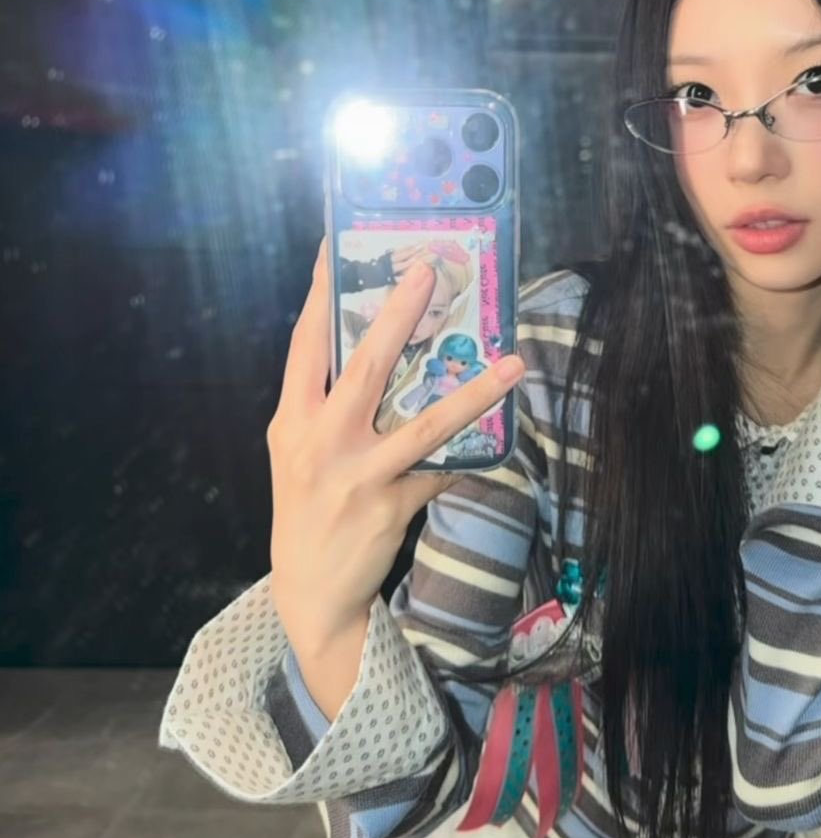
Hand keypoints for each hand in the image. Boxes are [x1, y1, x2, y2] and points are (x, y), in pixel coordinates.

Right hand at [266, 237, 524, 654]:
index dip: (321, 294)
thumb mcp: (298, 450)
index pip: (305, 345)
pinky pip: (442, 470)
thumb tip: (375, 347)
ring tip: (512, 362)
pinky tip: (500, 435)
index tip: (336, 247)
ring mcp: (358, 476)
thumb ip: (325, 403)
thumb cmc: (306, 505)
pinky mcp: (391, 507)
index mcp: (292, 420)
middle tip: (427, 271)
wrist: (310, 589)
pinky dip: (471, 455)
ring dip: (474, 392)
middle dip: (396, 316)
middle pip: (364, 368)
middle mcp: (320, 442)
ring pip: (424, 424)